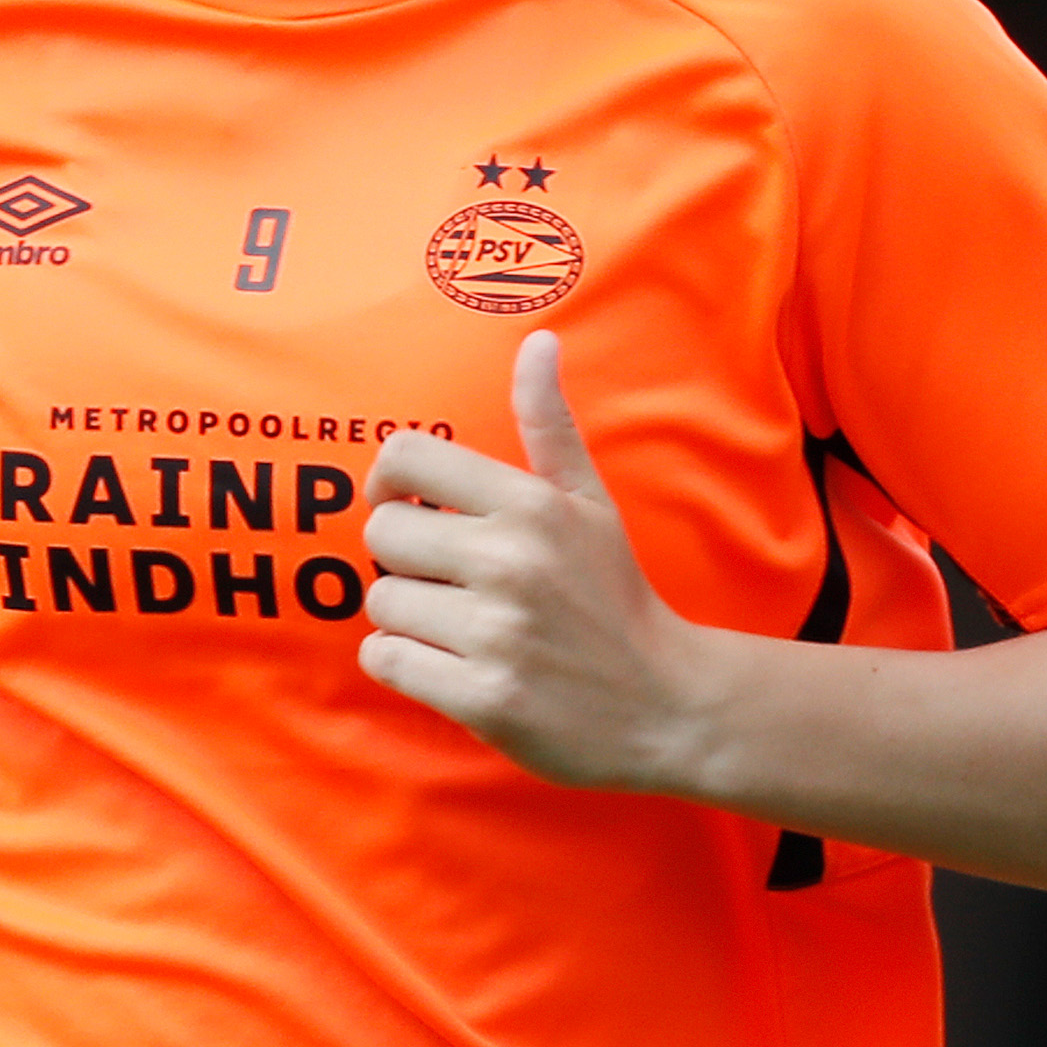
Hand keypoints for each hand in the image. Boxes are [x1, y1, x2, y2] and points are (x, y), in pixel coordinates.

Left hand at [357, 332, 720, 794]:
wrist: (665, 705)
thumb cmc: (613, 596)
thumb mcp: (590, 504)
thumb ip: (550, 425)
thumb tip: (537, 341)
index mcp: (532, 506)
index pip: (403, 458)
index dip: (389, 484)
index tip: (410, 508)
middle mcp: (512, 562)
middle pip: (381, 536)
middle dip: (405, 561)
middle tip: (453, 582)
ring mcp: (497, 633)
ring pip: (380, 604)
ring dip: (408, 619)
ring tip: (463, 628)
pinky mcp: (482, 698)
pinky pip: (385, 660)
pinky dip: (406, 664)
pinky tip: (454, 665)